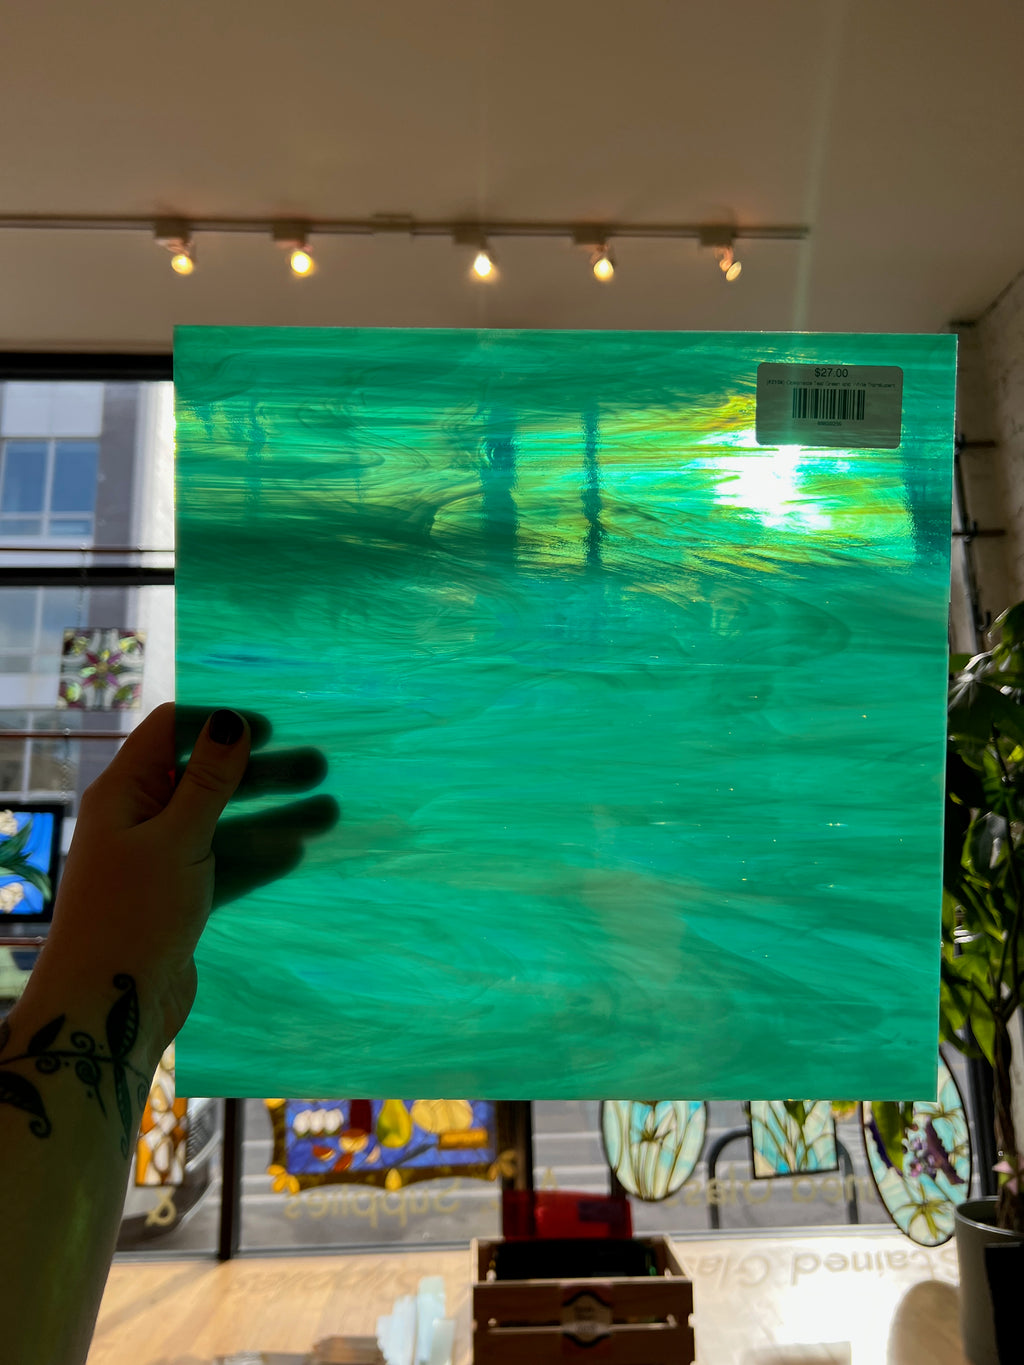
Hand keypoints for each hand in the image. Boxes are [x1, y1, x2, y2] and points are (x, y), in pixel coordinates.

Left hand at [33, 703, 337, 1059]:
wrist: (106, 1006)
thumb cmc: (134, 912)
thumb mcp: (177, 838)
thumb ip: (208, 780)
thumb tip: (230, 720)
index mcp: (124, 792)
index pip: (169, 732)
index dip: (218, 725)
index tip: (271, 729)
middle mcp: (138, 819)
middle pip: (207, 779)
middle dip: (263, 772)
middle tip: (319, 767)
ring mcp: (159, 861)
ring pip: (224, 825)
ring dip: (272, 817)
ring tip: (329, 812)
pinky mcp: (179, 898)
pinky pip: (224, 865)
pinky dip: (258, 857)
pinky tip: (297, 851)